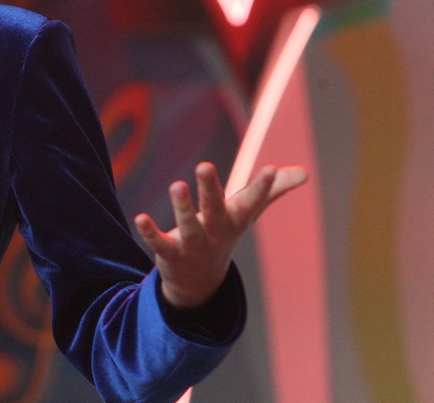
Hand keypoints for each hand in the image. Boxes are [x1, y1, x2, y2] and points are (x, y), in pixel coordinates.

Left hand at [133, 162, 307, 309]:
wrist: (200, 281)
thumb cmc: (224, 233)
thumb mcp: (247, 212)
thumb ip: (271, 191)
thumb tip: (304, 173)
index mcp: (235, 219)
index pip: (252, 201)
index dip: (263, 186)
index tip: (271, 168)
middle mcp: (216, 231)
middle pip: (214, 209)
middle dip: (210, 189)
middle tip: (204, 165)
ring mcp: (193, 245)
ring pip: (188, 226)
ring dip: (182, 207)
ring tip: (177, 185)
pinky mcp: (170, 254)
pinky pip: (159, 243)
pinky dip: (150, 232)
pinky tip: (140, 218)